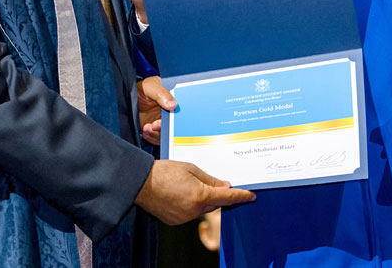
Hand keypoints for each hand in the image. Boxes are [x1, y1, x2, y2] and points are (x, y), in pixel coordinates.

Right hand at [134, 160, 255, 224]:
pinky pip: (189, 213)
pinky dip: (191, 204)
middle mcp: (194, 211)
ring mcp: (184, 218)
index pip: (226, 197)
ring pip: (202, 209)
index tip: (251, 196)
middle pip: (214, 204)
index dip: (240, 196)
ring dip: (203, 199)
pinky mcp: (175, 221)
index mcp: (200, 196)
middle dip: (218, 195)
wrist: (139, 182)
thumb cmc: (164, 171)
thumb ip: (209, 179)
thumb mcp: (190, 169)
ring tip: (192, 185)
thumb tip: (224, 186)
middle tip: (221, 185)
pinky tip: (182, 193)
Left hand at [137, 76, 175, 144]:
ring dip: (158, 133)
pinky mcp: (154, 129)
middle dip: (167, 127)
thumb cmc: (141, 89)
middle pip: (175, 124)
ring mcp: (162, 121)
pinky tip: (146, 131)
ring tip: (147, 128)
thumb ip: (161, 93)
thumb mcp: (150, 86)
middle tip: (155, 124)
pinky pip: (158, 138)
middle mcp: (170, 112)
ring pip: (167, 133)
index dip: (177, 114)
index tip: (169, 116)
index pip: (181, 108)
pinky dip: (152, 138)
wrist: (127, 97)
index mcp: (173, 99)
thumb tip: (173, 105)